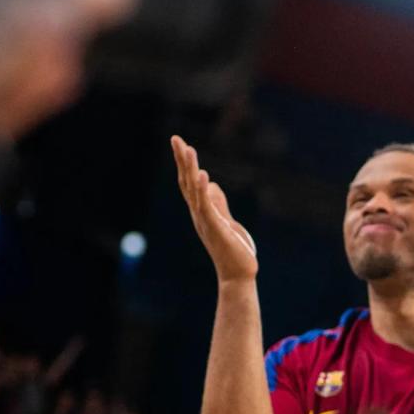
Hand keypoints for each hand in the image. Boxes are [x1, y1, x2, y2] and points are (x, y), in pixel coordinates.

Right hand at [172, 136, 256, 282]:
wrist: (238, 274)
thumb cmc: (232, 249)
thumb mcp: (225, 220)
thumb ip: (217, 203)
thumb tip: (210, 184)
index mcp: (201, 211)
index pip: (188, 183)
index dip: (184, 163)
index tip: (180, 143)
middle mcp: (198, 214)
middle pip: (186, 182)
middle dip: (181, 160)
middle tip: (175, 138)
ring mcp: (205, 221)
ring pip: (193, 191)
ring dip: (190, 169)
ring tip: (188, 149)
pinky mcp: (215, 228)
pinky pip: (207, 206)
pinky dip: (202, 190)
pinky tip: (202, 174)